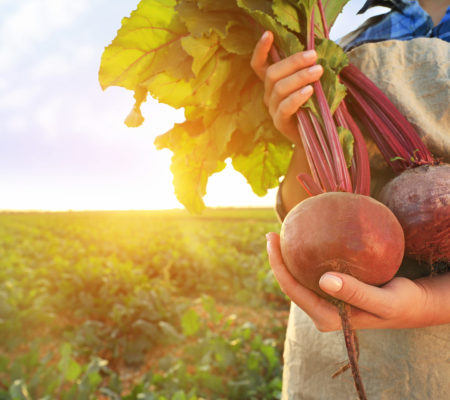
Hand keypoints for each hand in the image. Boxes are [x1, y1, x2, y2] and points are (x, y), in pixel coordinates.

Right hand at [250, 31, 323, 143]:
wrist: (315, 137)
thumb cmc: (314, 107)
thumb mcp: (311, 84)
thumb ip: (308, 70)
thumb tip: (318, 53)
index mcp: (273, 83)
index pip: (259, 65)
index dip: (260, 50)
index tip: (268, 34)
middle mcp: (269, 95)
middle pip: (272, 73)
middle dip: (293, 62)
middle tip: (314, 56)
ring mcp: (273, 109)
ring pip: (279, 88)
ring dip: (300, 77)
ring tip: (318, 71)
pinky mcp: (280, 122)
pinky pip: (285, 107)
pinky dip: (297, 97)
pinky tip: (310, 90)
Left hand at [266, 232, 448, 330]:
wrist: (413, 305)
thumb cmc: (401, 304)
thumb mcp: (384, 302)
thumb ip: (356, 293)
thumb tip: (324, 279)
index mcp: (327, 317)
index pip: (293, 291)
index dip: (278, 266)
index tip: (273, 239)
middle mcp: (322, 311)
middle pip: (291, 284)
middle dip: (278, 260)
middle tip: (272, 233)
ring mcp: (326, 301)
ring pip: (299, 278)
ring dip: (288, 258)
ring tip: (281, 234)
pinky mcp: (333, 291)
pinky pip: (312, 271)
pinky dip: (306, 256)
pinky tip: (305, 238)